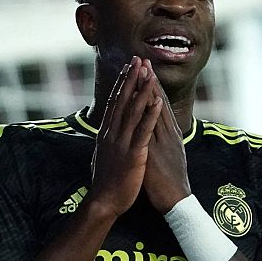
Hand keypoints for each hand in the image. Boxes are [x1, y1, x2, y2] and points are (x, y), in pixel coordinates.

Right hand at [90, 56, 162, 215]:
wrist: (104, 201)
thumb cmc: (106, 181)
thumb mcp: (104, 154)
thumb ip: (107, 139)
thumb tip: (106, 128)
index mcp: (106, 133)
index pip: (115, 102)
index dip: (122, 83)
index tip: (128, 67)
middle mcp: (112, 133)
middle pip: (123, 100)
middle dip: (131, 78)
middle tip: (138, 59)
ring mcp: (122, 143)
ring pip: (133, 111)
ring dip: (142, 90)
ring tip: (150, 73)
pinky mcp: (133, 154)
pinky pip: (143, 130)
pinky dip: (150, 114)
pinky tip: (157, 101)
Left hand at [142, 60, 191, 212]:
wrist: (176, 200)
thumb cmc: (168, 181)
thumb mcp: (164, 156)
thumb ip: (157, 141)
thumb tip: (149, 130)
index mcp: (168, 134)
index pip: (158, 106)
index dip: (151, 87)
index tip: (144, 70)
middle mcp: (168, 133)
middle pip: (158, 103)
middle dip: (149, 81)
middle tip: (143, 61)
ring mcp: (164, 141)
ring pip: (157, 111)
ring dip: (150, 90)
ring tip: (144, 72)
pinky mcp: (158, 151)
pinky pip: (155, 128)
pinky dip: (153, 113)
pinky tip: (149, 100)